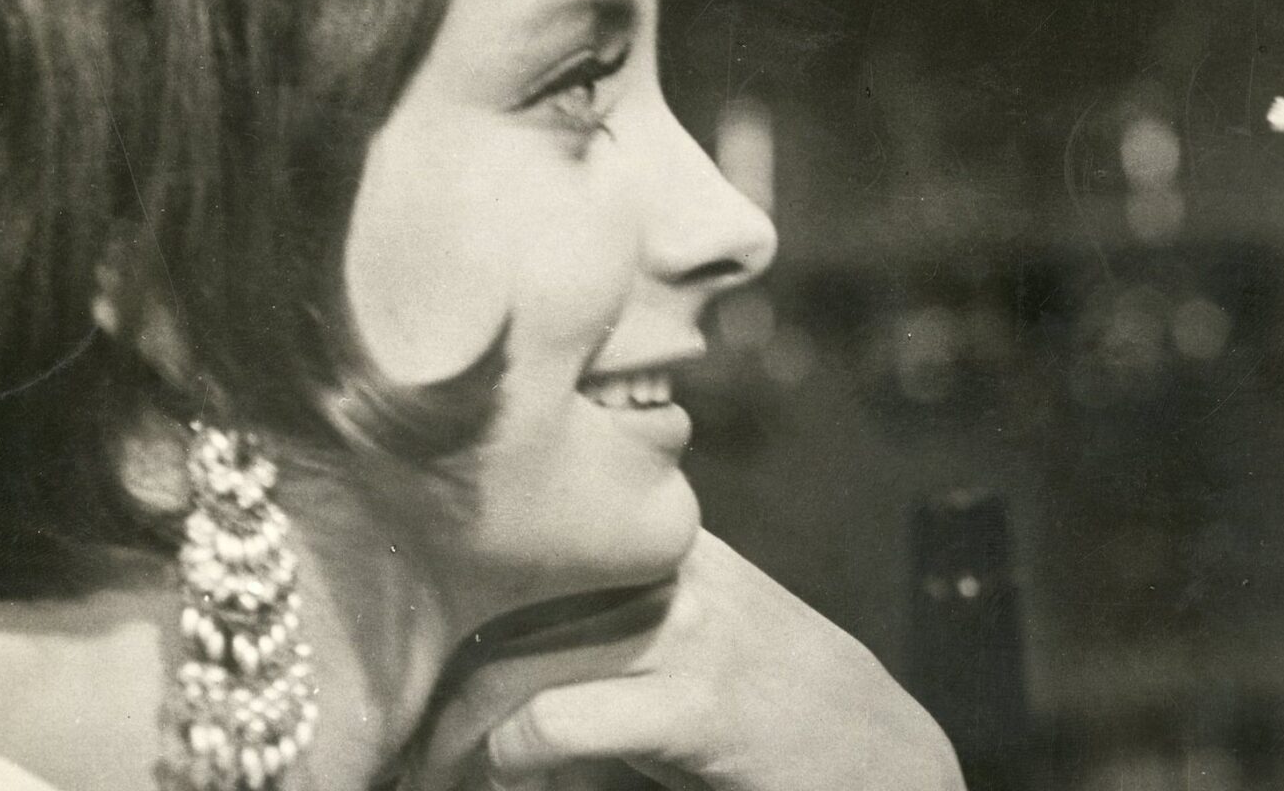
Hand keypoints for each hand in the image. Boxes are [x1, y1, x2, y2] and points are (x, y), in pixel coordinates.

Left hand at [411, 531, 963, 790]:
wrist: (886, 757)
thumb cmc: (771, 704)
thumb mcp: (691, 628)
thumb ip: (607, 605)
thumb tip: (481, 631)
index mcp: (667, 533)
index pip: (527, 518)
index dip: (448, 575)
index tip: (404, 633)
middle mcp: (674, 564)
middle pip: (503, 587)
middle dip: (434, 662)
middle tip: (397, 720)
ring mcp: (688, 630)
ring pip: (515, 655)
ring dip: (452, 725)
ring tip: (427, 762)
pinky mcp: (697, 705)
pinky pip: (554, 720)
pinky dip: (504, 754)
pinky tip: (497, 774)